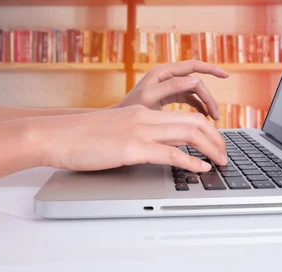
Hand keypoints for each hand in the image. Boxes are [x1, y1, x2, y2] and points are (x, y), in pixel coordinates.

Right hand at [38, 105, 227, 172]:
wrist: (56, 135)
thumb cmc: (81, 137)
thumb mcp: (116, 131)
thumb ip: (137, 135)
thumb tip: (155, 149)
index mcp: (143, 112)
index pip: (186, 115)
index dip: (207, 129)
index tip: (216, 142)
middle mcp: (146, 118)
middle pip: (194, 121)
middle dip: (216, 138)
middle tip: (225, 155)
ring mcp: (139, 131)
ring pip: (188, 132)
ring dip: (210, 148)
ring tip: (221, 161)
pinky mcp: (131, 148)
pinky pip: (169, 152)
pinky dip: (190, 161)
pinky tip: (200, 168)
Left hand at [114, 60, 229, 119]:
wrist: (117, 122)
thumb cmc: (129, 109)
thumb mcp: (149, 98)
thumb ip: (171, 87)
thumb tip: (194, 80)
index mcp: (163, 72)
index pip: (193, 66)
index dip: (211, 69)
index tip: (226, 76)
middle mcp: (167, 76)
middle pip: (196, 81)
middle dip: (209, 97)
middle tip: (216, 115)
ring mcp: (168, 86)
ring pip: (194, 91)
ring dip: (205, 103)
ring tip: (212, 119)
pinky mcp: (168, 97)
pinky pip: (188, 99)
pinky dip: (197, 106)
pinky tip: (203, 117)